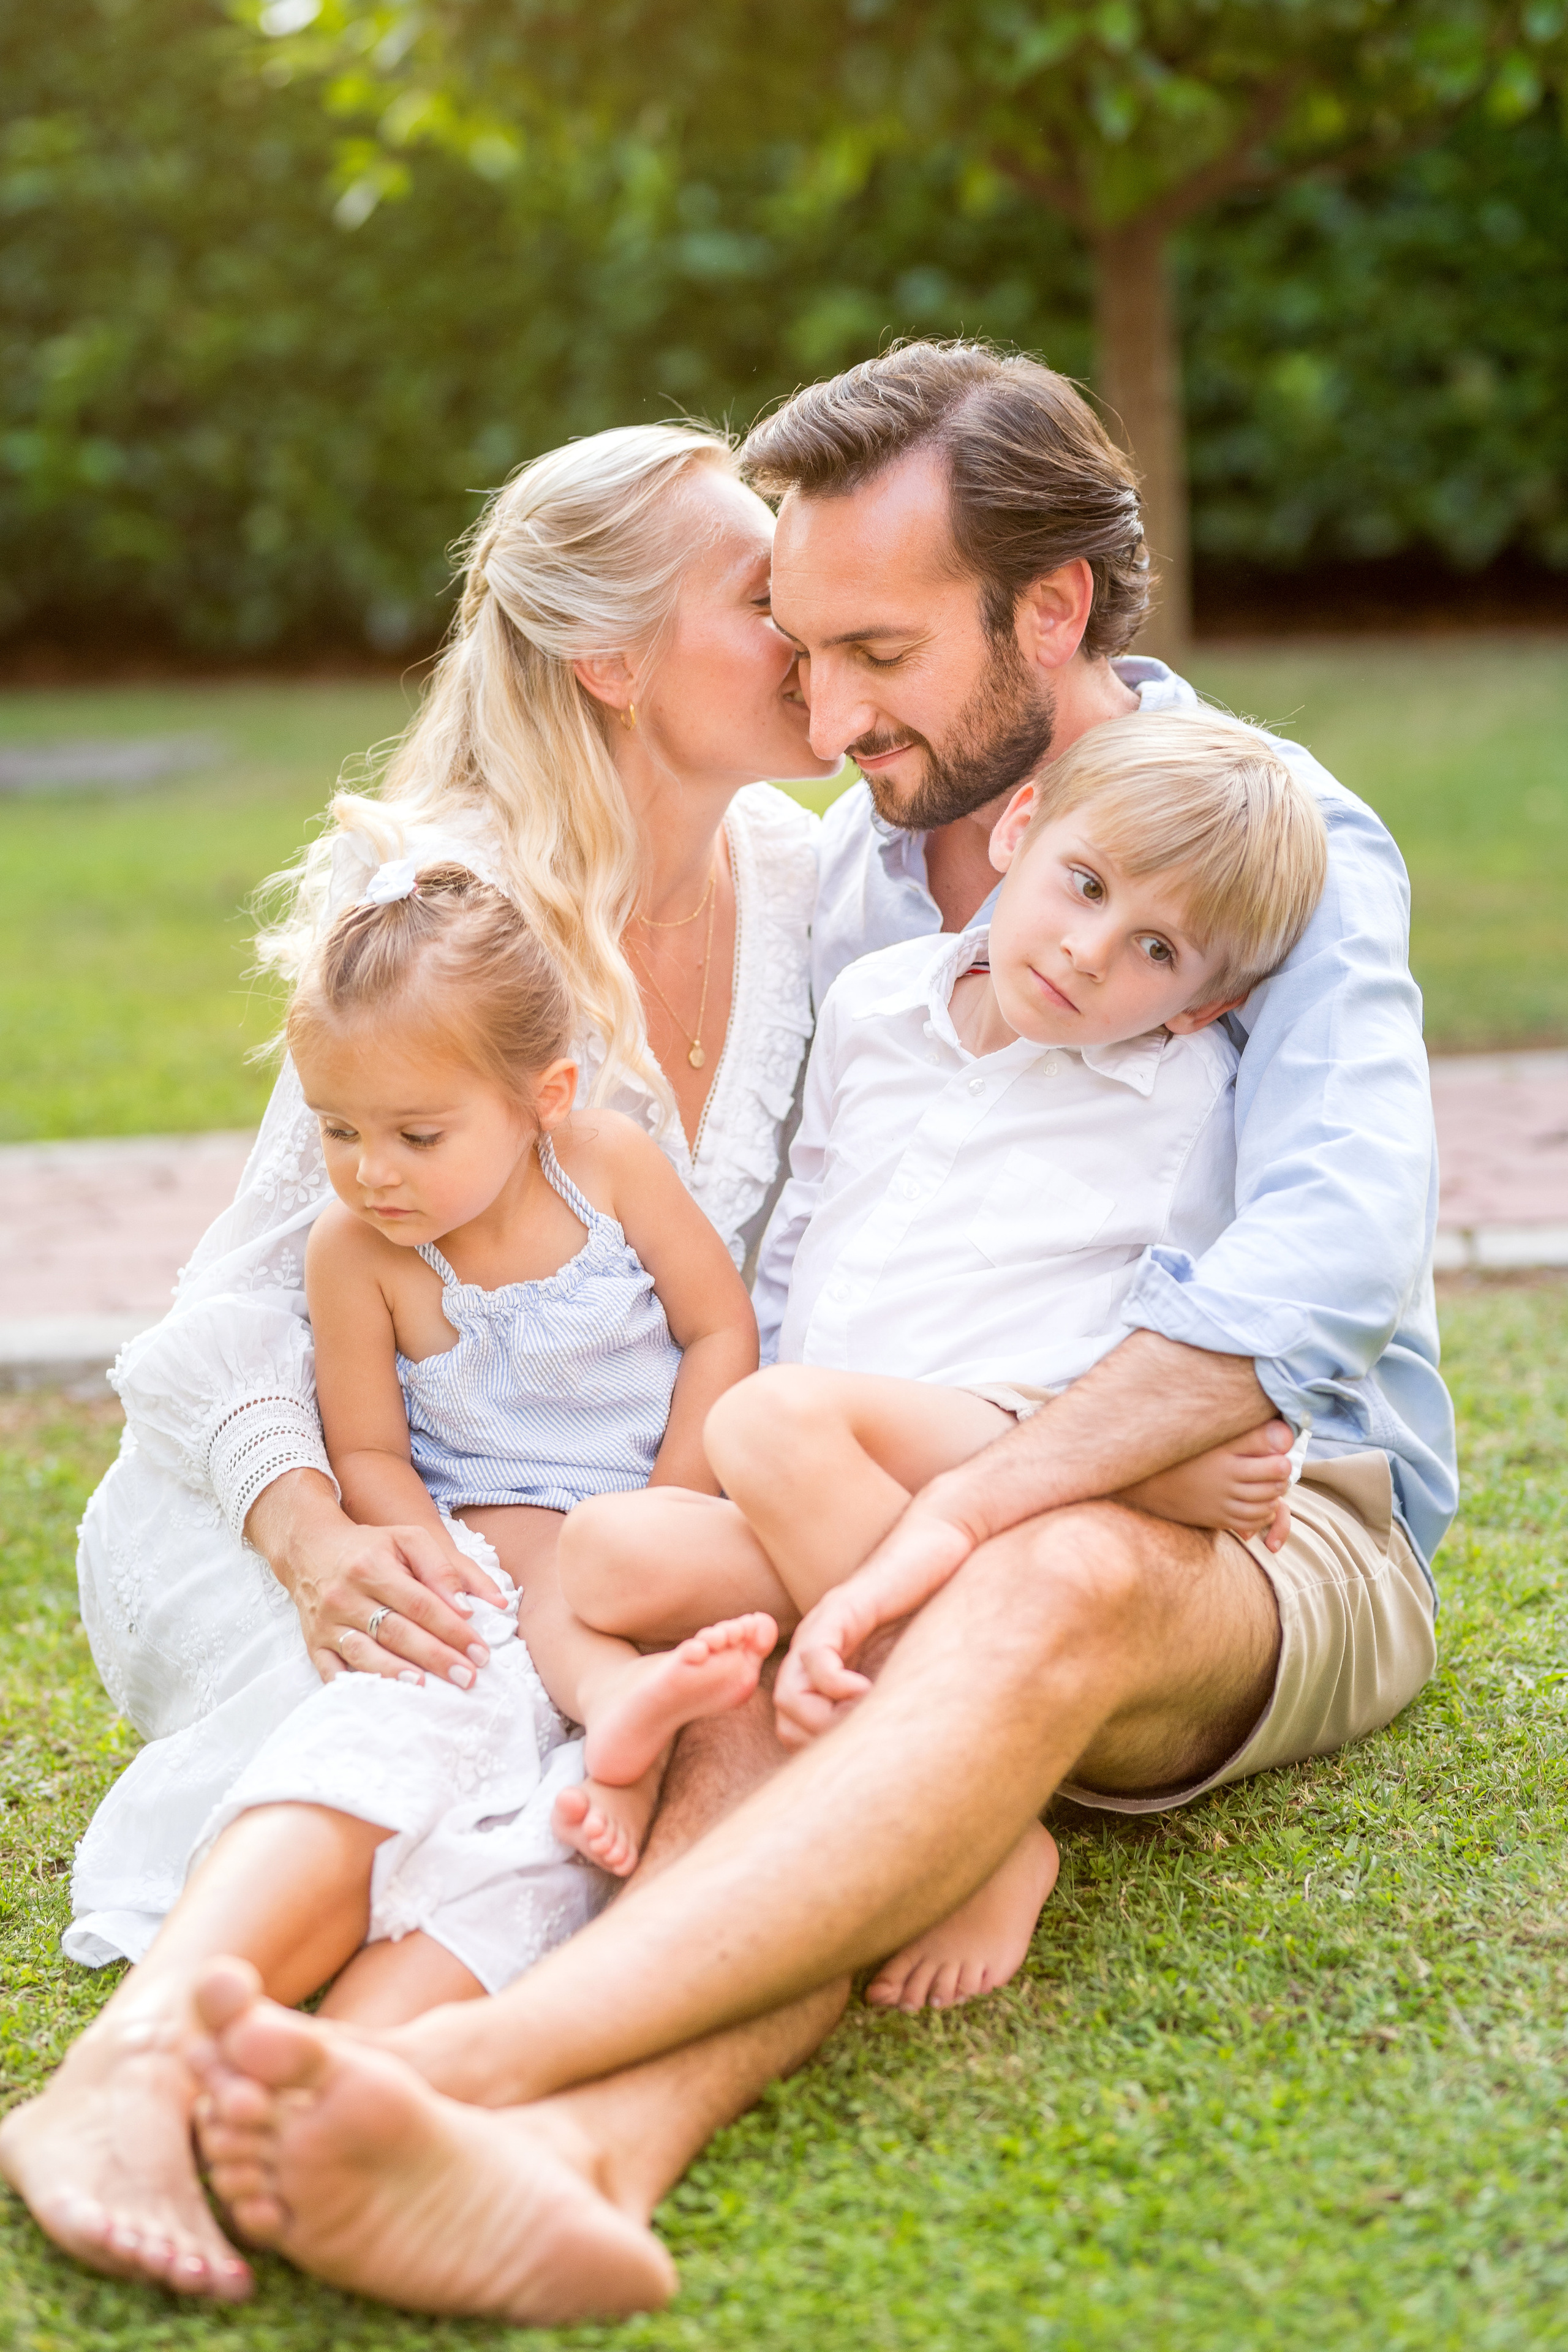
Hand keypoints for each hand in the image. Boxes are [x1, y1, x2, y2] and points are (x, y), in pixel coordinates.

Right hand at [248, 1477, 500, 1686]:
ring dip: (396, 1673)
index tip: (480, 1651)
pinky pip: (331, 1670)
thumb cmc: (371, 1546)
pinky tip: (380, 1696)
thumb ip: (450, 1569)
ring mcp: (326, 1622)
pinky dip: (355, 1685)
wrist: (309, 1549)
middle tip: (467, 1677)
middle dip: (435, 1656)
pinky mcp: (313, 1642)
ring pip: (364, 1653)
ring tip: (427, 1689)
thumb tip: (488, 1602)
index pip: (420, 1603)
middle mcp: (346, 1595)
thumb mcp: (410, 1540)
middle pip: (396, 1631)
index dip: (452, 1629)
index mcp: (373, 1566)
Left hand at [773, 1507, 975, 1749]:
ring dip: (826, 1720)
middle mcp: (813, 1645)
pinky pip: (815, 1658)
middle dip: (821, 1739)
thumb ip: (883, 1697)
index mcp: (823, 1662)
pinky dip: (837, 1686)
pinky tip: (868, 1689)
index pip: (792, 1724)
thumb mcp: (904, 1665)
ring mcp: (823, 1626)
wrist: (940, 1546)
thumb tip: (880, 1748)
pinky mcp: (843, 1609)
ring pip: (789, 1694)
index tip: (860, 1743)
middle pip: (785, 1716)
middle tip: (862, 1734)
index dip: (821, 1746)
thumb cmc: (932, 1605)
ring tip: (865, 1714)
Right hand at [1116, 1420, 1295, 1548]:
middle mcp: (1227, 1486)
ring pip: (1265, 1506)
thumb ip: (1254, 1436)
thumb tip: (1288, 1436)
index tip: (1280, 1453)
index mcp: (1228, 1462)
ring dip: (1274, 1496)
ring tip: (1270, 1483)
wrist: (1154, 1483)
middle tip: (1278, 1467)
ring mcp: (1223, 1505)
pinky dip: (1263, 1513)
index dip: (1283, 1460)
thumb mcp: (1219, 1439)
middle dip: (1282, 1478)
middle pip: (1273, 1487)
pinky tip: (1260, 1501)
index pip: (1275, 1466)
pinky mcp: (1219, 1519)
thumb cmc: (1189, 1453)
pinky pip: (1251, 1522)